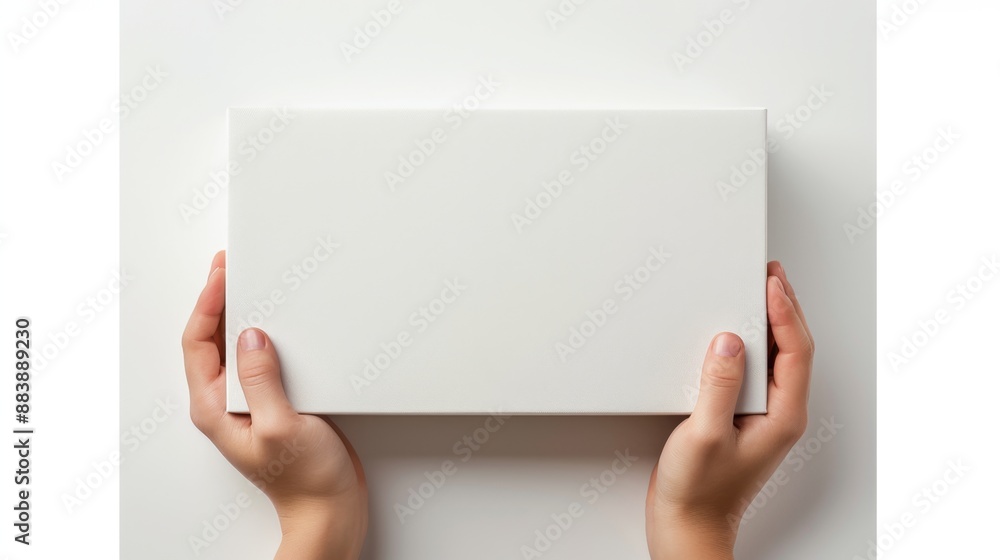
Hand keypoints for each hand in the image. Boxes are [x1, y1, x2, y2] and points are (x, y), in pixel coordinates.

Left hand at [182, 251, 367, 559]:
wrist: (330, 507)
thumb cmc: (304, 480)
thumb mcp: (280, 426)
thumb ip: (262, 380)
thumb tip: (250, 336)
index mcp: (215, 408)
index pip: (198, 342)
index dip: (207, 303)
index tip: (222, 272)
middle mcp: (226, 402)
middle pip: (211, 338)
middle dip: (219, 298)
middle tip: (230, 264)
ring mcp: (250, 401)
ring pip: (236, 345)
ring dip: (242, 311)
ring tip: (251, 280)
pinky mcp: (274, 401)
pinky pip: (262, 357)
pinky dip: (267, 331)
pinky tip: (281, 318)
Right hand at [646, 261, 813, 559]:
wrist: (687, 528)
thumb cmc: (699, 494)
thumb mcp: (705, 434)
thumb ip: (719, 384)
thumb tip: (731, 340)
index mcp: (783, 416)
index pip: (795, 350)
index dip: (784, 311)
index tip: (769, 282)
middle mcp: (780, 415)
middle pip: (793, 349)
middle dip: (783, 307)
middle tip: (769, 274)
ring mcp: (762, 417)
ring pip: (776, 359)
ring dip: (768, 323)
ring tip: (756, 293)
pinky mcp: (741, 419)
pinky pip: (754, 372)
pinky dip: (749, 345)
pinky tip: (733, 335)